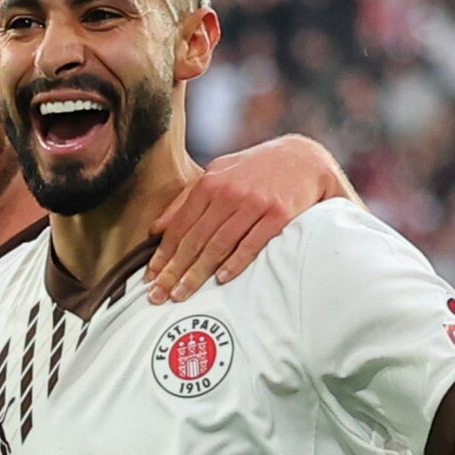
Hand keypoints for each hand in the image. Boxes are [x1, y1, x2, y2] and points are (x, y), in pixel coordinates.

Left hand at [145, 135, 350, 303]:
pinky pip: (252, 244)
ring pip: (218, 245)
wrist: (305, 158)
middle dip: (173, 271)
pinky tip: (220, 280)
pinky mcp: (278, 214)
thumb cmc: (256, 169)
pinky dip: (235, 264)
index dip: (162, 255)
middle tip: (158, 296)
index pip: (179, 226)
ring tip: (181, 294)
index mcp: (210, 183)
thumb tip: (155, 229)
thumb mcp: (218, 173)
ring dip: (197, 273)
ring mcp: (254, 203)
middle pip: (194, 240)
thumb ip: (186, 199)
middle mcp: (229, 193)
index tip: (149, 278)